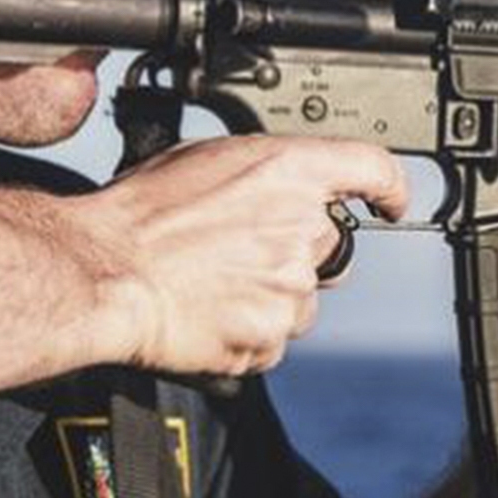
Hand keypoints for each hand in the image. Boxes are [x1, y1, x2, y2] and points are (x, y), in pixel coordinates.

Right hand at [74, 135, 410, 376]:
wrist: (107, 273)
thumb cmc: (139, 215)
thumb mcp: (203, 159)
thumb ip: (260, 173)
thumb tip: (273, 186)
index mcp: (288, 171)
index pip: (372, 169)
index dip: (390, 187)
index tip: (391, 203)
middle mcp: (301, 227)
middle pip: (327, 243)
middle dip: (292, 251)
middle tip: (239, 252)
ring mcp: (291, 287)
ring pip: (301, 297)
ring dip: (268, 296)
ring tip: (212, 284)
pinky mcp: (272, 336)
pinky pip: (273, 338)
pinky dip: (246, 332)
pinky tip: (208, 314)